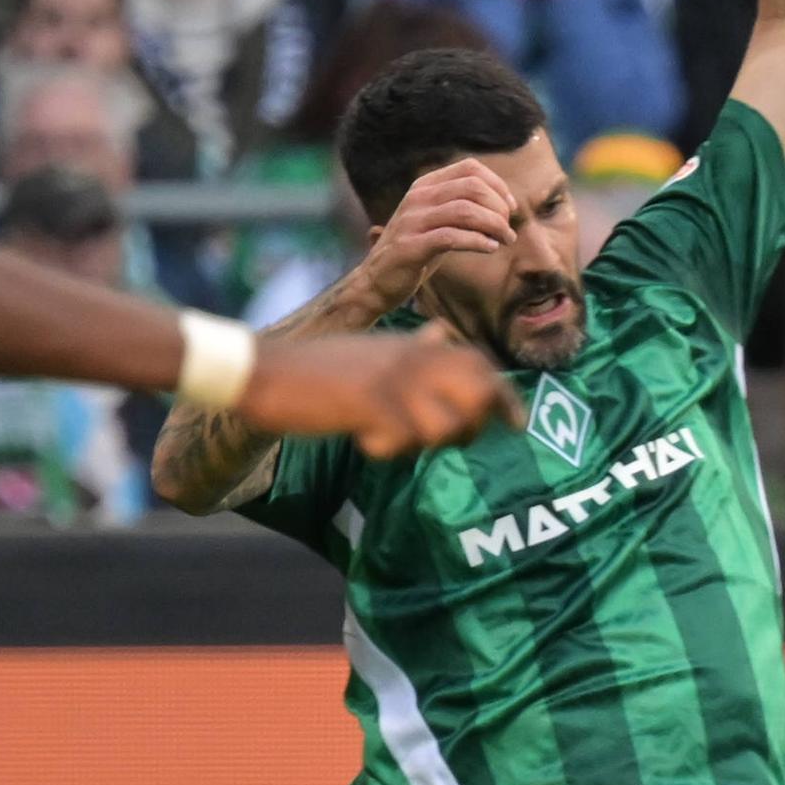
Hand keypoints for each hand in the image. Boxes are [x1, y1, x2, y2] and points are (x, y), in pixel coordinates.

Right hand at [236, 332, 517, 455]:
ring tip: (393, 439)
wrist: (268, 371)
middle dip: (473, 427)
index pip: (479, 365)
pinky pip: (401, 442)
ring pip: (445, 426)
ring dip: (424, 445)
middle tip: (448, 442)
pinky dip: (385, 451)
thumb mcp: (375, 349)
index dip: (504, 396)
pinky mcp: (367, 404)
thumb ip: (413, 347)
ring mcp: (391, 381)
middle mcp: (411, 359)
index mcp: (414, 347)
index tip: (517, 425)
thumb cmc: (321, 367)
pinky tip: (364, 441)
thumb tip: (444, 333)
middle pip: (477, 395)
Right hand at [352, 157, 516, 311]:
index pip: (470, 168)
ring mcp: (412, 220)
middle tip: (508, 231)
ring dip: (494, 226)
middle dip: (499, 208)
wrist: (377, 281)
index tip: (510, 209)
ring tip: (505, 240)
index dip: (497, 186)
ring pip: (465, 211)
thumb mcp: (438, 221)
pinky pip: (451, 237)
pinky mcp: (411, 246)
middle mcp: (418, 197)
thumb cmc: (416, 251)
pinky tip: (490, 248)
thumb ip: (462, 208)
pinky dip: (477, 241)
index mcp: (425, 186)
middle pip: (472, 187)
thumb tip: (506, 206)